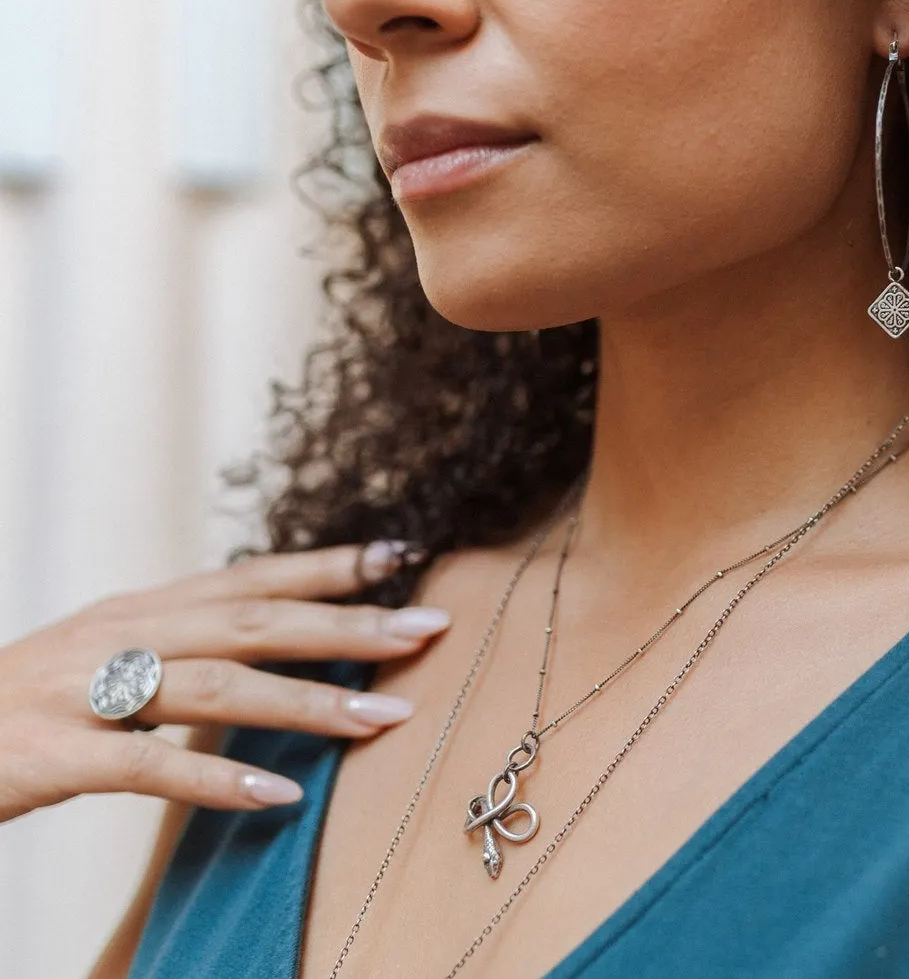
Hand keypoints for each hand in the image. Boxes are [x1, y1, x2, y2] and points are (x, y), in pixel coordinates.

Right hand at [0, 541, 449, 821]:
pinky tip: (280, 794)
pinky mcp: (54, 753)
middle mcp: (125, 633)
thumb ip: (189, 640)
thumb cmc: (31, 701)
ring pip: (216, 686)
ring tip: (381, 717)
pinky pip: (146, 767)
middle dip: (347, 624)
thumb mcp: (113, 652)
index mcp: (145, 607)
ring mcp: (88, 691)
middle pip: (255, 621)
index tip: (401, 557)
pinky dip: (217, 779)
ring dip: (306, 701)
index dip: (328, 566)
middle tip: (426, 630)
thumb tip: (280, 639)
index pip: (254, 576)